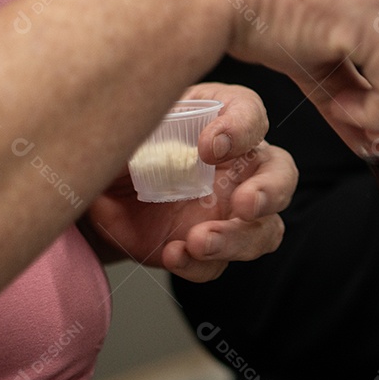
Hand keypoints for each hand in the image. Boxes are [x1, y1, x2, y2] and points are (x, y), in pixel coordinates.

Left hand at [82, 84, 297, 281]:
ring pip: (265, 229)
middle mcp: (240, 165)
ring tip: (199, 241)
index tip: (209, 146)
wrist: (97, 192)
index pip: (250, 114)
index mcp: (221, 119)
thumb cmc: (121, 144)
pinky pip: (219, 263)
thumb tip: (127, 123)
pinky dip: (200, 264)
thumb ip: (136, 120)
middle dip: (270, 191)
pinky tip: (175, 254)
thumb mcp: (124, 124)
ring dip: (238, 239)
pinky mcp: (213, 248)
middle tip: (244, 204)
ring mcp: (232, 212)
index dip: (241, 129)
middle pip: (280, 174)